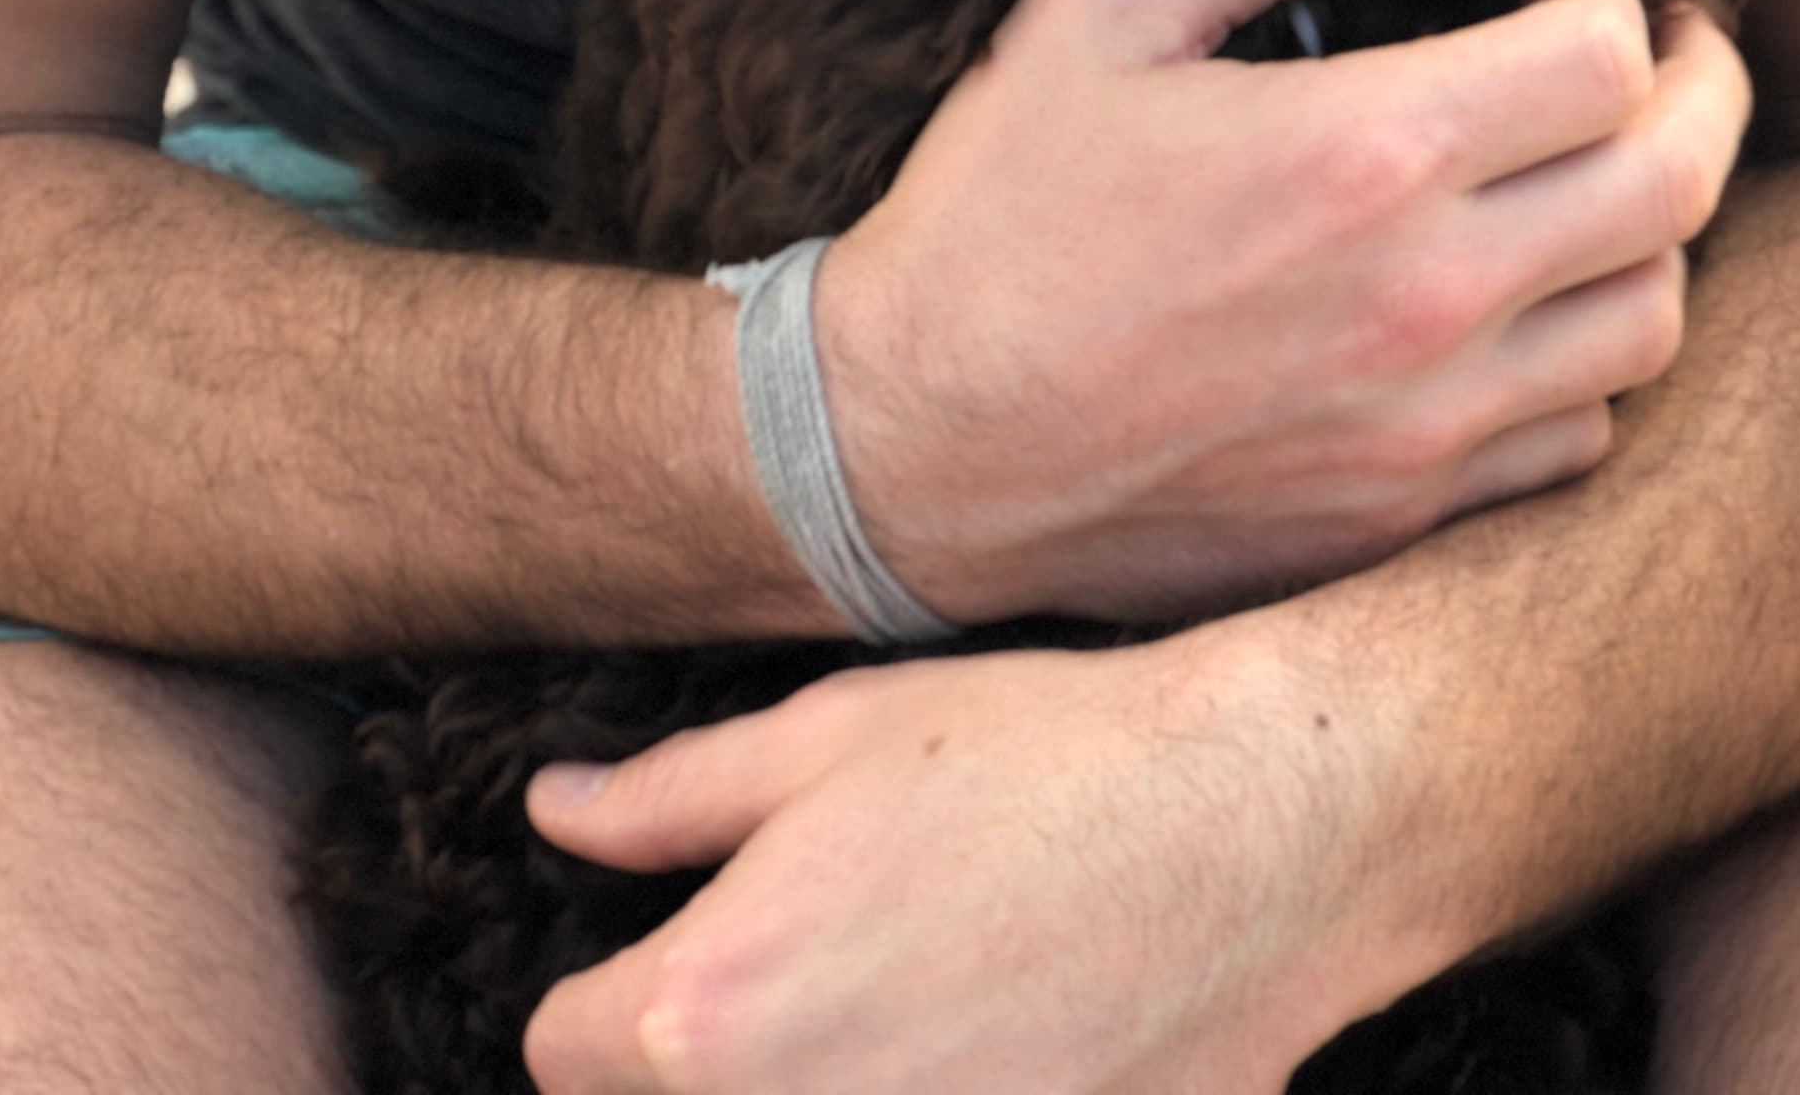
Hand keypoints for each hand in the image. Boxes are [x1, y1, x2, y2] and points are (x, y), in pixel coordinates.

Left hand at [520, 629, 1387, 1094]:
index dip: (614, 990)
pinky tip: (991, 1048)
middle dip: (709, 1060)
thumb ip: (666, 800)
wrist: (1247, 835)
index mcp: (709, 1015)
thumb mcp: (828, 739)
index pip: (565, 1050)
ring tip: (912, 1008)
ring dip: (820, 1087)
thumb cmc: (1040, 764)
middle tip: (822, 976)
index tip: (690, 946)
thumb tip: (552, 814)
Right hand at [821, 0, 1748, 622]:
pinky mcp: (1401, 522)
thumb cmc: (996, 214)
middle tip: (1672, 54)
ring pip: (1653, 320)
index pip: (1609, 62)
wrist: (912, 447)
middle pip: (1679, 185)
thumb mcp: (1104, 12)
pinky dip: (1588, 362)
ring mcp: (1425, 428)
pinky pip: (1578, 440)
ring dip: (1653, 231)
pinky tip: (1532, 306)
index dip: (1617, 1)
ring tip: (1598, 176)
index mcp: (1363, 154)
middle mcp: (1426, 299)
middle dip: (1705, 91)